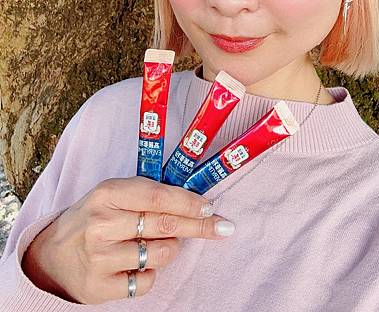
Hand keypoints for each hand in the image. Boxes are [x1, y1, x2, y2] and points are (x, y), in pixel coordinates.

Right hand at [22, 177, 233, 303]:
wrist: (53, 254)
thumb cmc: (95, 217)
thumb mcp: (113, 195)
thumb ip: (147, 194)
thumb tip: (196, 201)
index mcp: (107, 194)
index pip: (157, 196)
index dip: (188, 202)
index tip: (210, 207)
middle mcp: (101, 224)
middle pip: (165, 225)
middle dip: (198, 226)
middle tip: (222, 227)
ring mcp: (99, 257)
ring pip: (161, 254)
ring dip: (170, 249)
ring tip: (156, 243)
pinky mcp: (100, 287)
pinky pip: (146, 281)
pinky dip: (151, 273)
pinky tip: (137, 264)